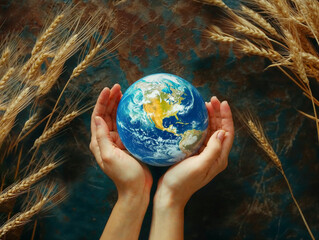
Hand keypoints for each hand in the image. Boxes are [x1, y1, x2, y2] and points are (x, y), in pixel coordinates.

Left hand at [90, 84, 152, 200]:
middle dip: (110, 100)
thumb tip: (98, 118)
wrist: (136, 189)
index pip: (98, 116)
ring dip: (118, 105)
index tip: (108, 89)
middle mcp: (106, 139)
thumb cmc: (123, 175)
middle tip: (118, 86)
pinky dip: (127, 114)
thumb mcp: (110, 156)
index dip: (102, 102)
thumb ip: (102, 137)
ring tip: (124, 92)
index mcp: (98, 142)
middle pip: (106, 114)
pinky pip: (125, 125)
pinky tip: (132, 107)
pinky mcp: (128, 142)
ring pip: (116, 118)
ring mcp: (117, 140)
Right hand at [154, 97, 234, 208]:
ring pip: (211, 131)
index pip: (228, 133)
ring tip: (204, 105)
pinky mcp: (195, 153)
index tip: (222, 103)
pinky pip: (201, 135)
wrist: (170, 193)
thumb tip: (222, 132)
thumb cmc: (183, 181)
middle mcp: (215, 155)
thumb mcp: (200, 165)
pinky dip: (201, 125)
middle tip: (211, 100)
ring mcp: (205, 154)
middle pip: (220, 130)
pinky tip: (195, 118)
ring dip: (210, 118)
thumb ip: (213, 149)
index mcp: (219, 158)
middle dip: (218, 114)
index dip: (227, 117)